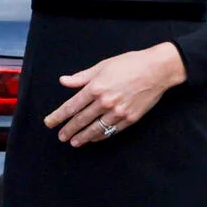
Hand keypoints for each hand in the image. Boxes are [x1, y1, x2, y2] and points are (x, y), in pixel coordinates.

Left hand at [46, 41, 186, 146]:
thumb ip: (82, 77)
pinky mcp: (129, 119)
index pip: (71, 106)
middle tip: (60, 137)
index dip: (58, 116)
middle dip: (68, 129)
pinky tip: (93, 138)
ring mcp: (117, 112)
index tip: (49, 123)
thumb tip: (64, 81)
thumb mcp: (103, 66)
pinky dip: (100, 136)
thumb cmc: (130, 63)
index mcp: (95, 87)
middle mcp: (104, 102)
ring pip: (95, 129)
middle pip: (81, 120)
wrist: (157, 70)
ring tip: (74, 142)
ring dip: (83, 137)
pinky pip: (111, 131)